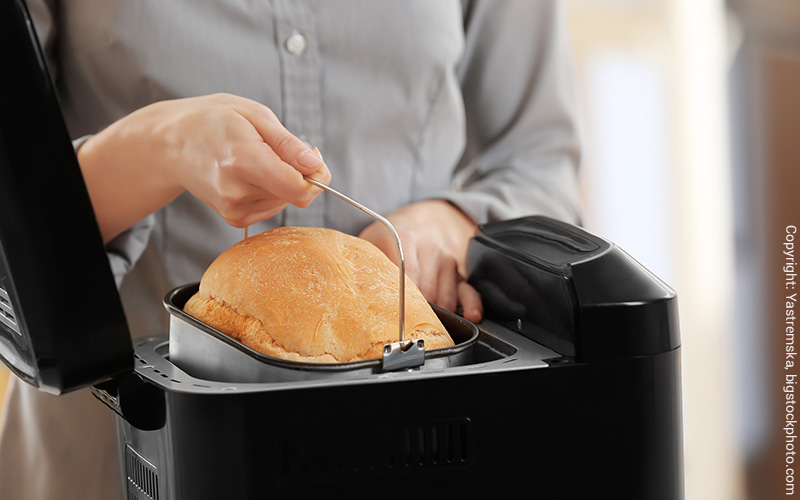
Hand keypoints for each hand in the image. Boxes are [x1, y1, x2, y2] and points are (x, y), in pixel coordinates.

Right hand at [78, 93, 329, 241]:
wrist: (171, 142)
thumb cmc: (213, 121)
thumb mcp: (254, 115)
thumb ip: (288, 144)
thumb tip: (315, 166)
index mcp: (245, 161)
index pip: (300, 190)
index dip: (318, 178)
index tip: (313, 159)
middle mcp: (237, 192)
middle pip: (296, 194)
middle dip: (299, 172)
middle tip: (274, 147)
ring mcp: (233, 209)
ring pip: (285, 201)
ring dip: (282, 180)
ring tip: (254, 157)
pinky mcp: (233, 218)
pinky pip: (271, 207)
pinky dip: (270, 190)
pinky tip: (248, 173)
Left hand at [359, 200, 482, 322]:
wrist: (417, 221)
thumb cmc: (388, 238)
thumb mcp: (369, 242)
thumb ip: (361, 262)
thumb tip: (344, 288)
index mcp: (404, 239)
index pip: (404, 276)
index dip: (397, 303)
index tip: (390, 321)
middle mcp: (429, 248)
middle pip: (424, 292)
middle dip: (413, 314)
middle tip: (399, 331)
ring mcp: (445, 260)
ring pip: (444, 296)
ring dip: (434, 316)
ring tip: (420, 330)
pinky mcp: (458, 272)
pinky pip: (468, 289)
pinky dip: (471, 304)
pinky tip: (470, 316)